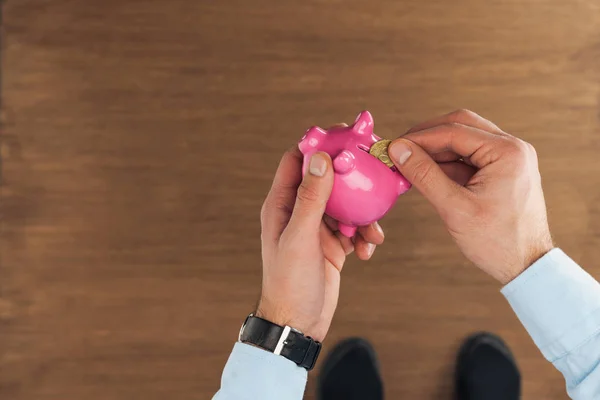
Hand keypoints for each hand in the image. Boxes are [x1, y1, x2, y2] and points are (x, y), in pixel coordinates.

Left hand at [257, 147, 384, 340]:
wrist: (298, 323)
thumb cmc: (290, 282)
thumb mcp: (301, 238)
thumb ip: (311, 198)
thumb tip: (320, 157)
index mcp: (281, 204)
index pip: (297, 160)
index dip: (318, 144)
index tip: (345, 136)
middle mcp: (298, 211)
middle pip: (327, 179)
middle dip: (351, 179)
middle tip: (374, 173)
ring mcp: (316, 228)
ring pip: (346, 205)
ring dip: (362, 216)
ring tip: (372, 234)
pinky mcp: (332, 244)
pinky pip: (353, 229)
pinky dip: (363, 236)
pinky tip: (367, 252)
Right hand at [388, 109, 553, 283]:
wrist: (527, 266)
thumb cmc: (498, 242)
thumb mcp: (454, 208)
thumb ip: (424, 175)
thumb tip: (399, 149)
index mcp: (508, 152)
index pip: (454, 131)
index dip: (419, 137)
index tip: (394, 146)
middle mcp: (512, 148)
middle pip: (461, 125)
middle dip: (427, 136)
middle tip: (401, 148)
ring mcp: (509, 158)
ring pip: (464, 140)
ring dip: (436, 149)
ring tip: (410, 163)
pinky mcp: (503, 171)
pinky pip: (470, 157)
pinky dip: (447, 163)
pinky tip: (427, 173)